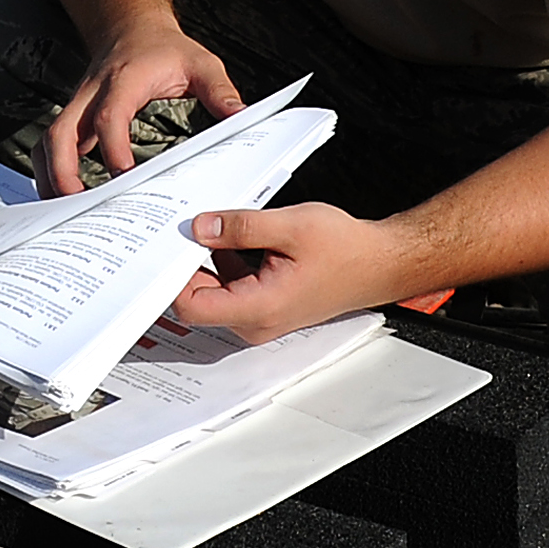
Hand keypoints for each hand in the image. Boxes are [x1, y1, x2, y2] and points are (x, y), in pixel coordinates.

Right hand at [39, 18, 241, 196]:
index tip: (123, 177)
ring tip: (62, 212)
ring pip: (49, 140)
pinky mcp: (75, 117)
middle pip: (61, 131)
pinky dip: (50, 170)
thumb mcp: (200, 62)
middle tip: (76, 206)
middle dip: (63, 170)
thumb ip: (220, 90)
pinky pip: (53, 144)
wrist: (132, 26)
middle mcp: (93, 94)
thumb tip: (240, 118)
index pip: (109, 117)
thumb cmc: (164, 48)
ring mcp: (79, 106)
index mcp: (124, 81)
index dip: (112, 147)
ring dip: (50, 175)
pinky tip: (61, 196)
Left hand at [168, 202, 409, 345]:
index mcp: (257, 308)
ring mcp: (260, 316)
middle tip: (188, 227)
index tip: (170, 245)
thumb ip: (240, 226)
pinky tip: (237, 236)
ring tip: (217, 226)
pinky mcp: (265, 304)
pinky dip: (226, 261)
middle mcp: (255, 321)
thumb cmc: (345, 249)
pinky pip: (231, 286)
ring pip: (213, 290)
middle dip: (188, 262)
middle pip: (198, 298)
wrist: (378, 263)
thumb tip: (200, 227)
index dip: (172, 276)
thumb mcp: (290, 226)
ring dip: (208, 259)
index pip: (191, 306)